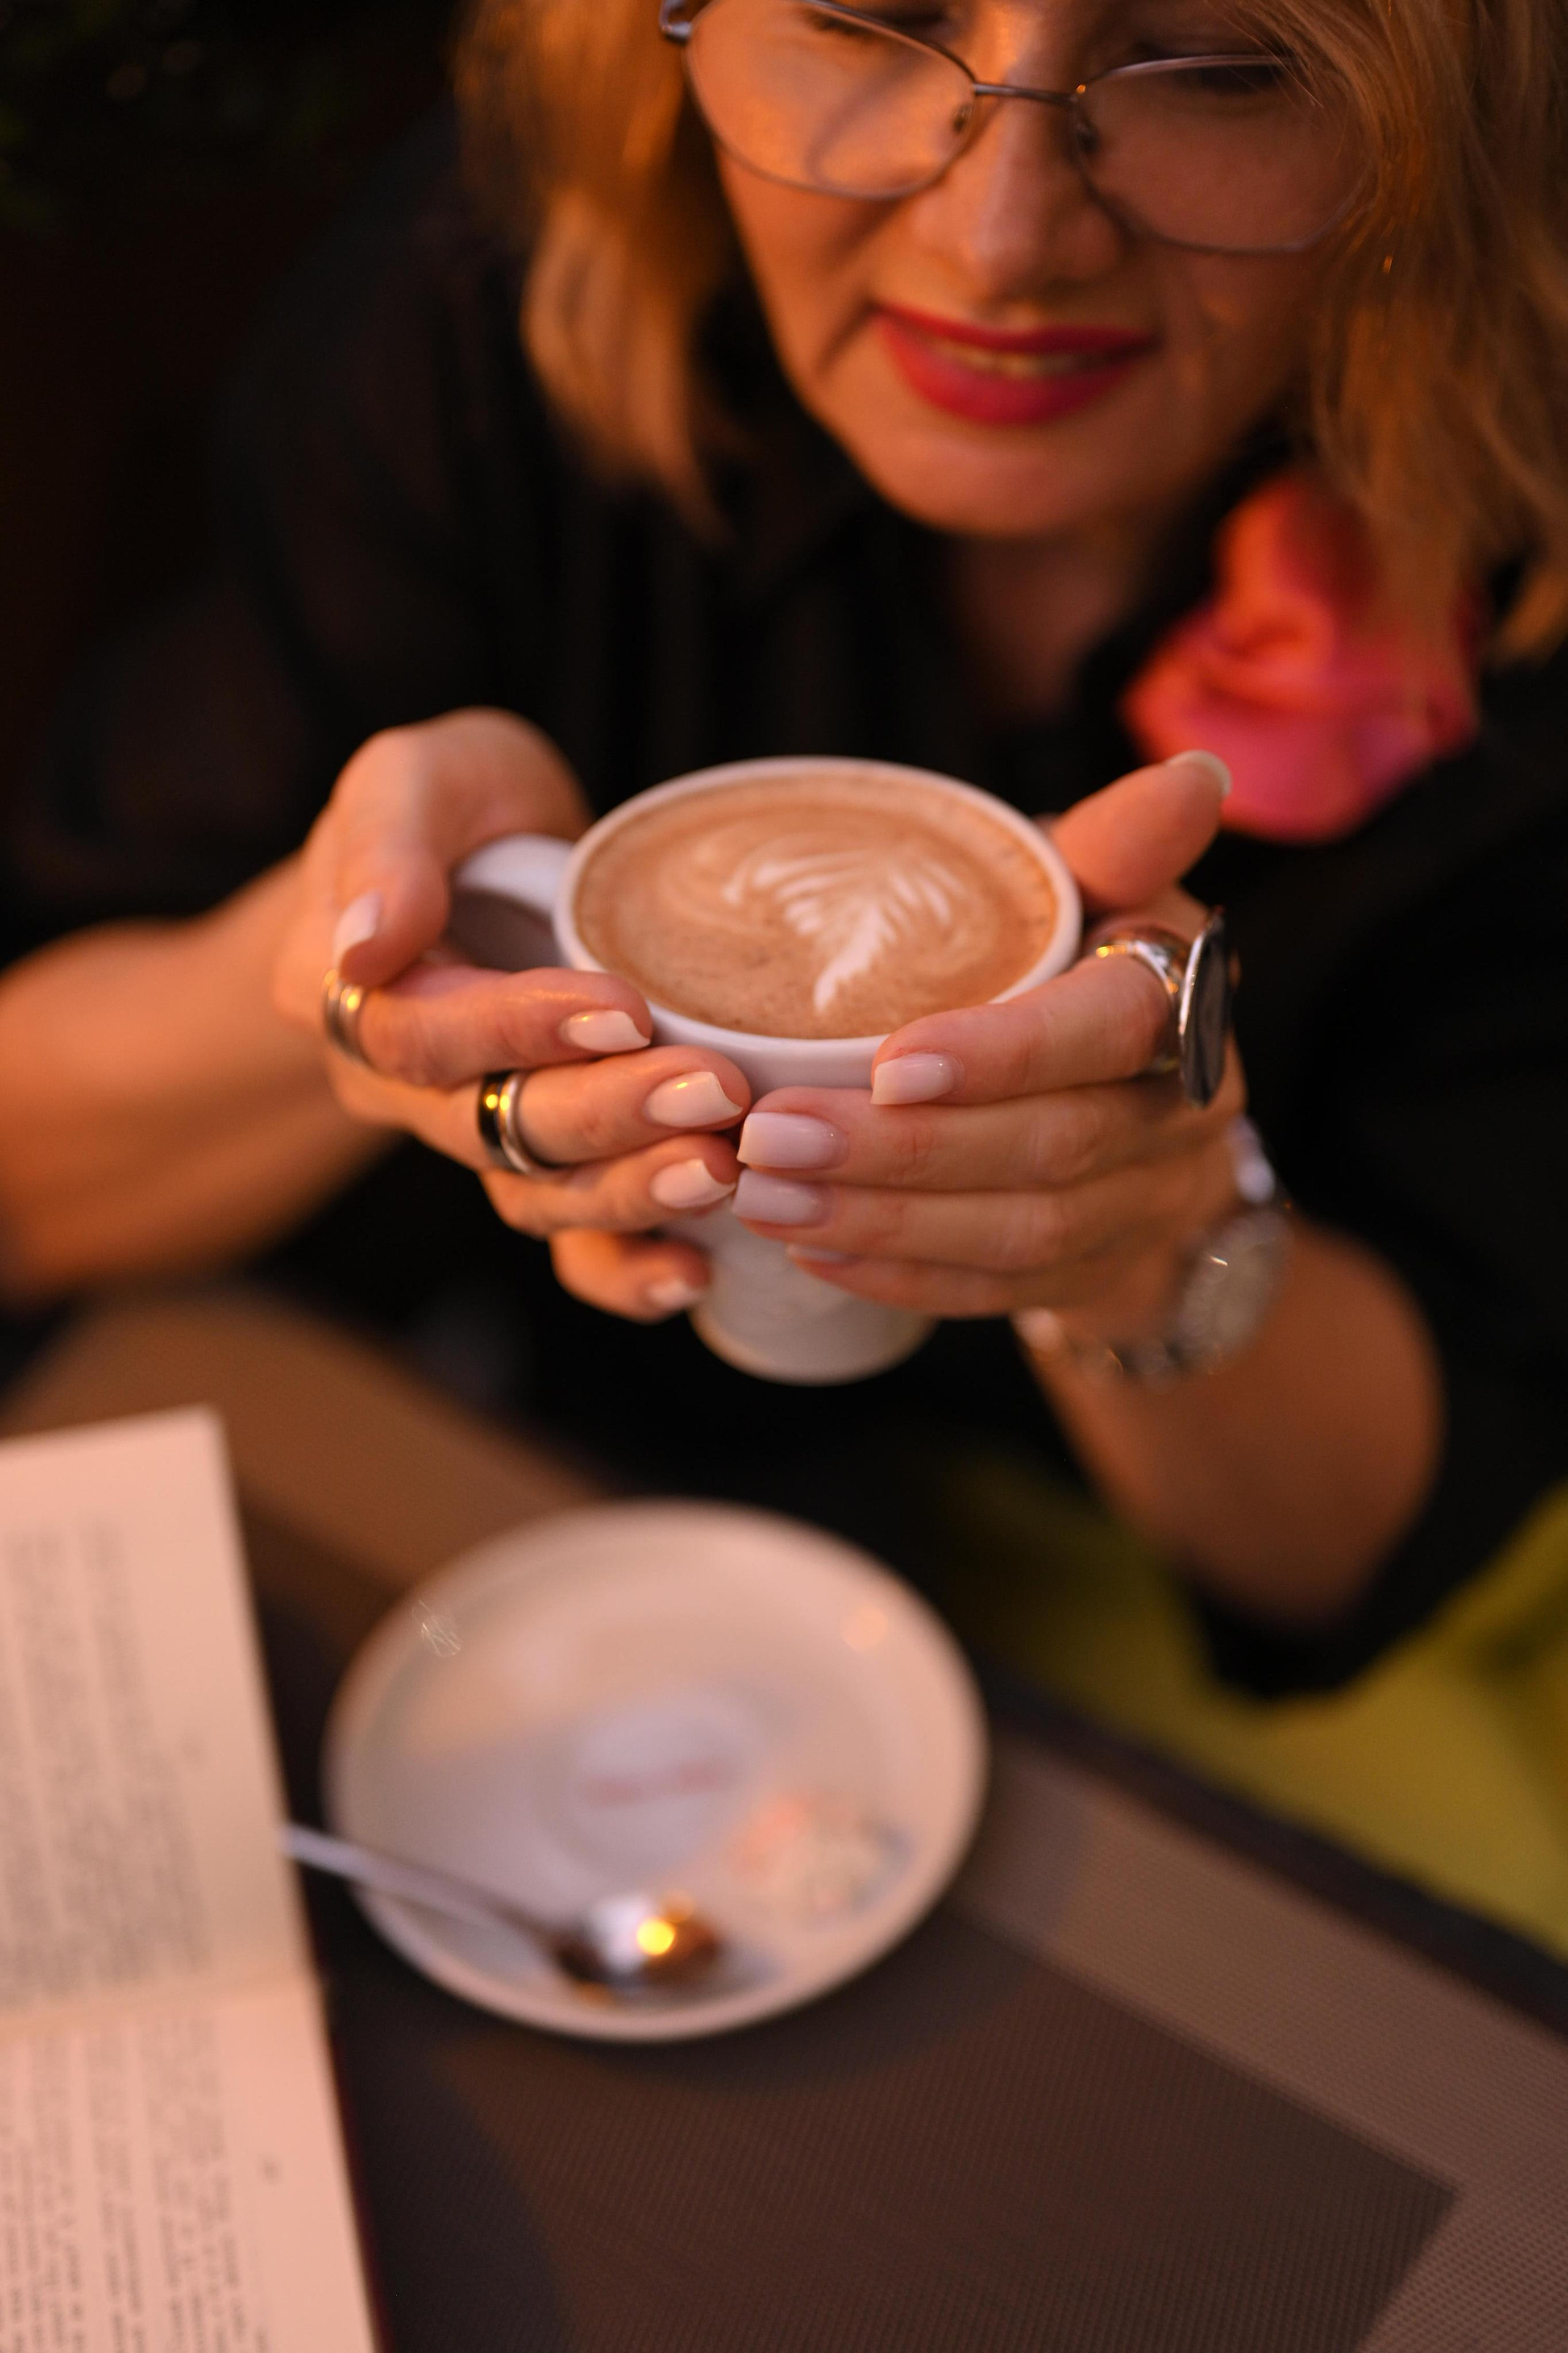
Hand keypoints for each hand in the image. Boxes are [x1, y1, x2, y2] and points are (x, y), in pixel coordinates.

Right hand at [272, 709, 749, 1320]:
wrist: (481, 862)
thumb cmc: (455, 808)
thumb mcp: (416, 776)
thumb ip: (387, 838)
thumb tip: (364, 944)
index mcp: (347, 991)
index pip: (421, 1033)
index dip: (520, 1028)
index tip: (625, 1004)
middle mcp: (397, 1086)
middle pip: (488, 1126)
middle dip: (606, 1115)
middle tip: (714, 1089)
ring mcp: (470, 1136)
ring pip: (535, 1193)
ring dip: (631, 1190)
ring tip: (722, 1168)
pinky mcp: (541, 1167)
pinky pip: (566, 1248)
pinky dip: (624, 1273)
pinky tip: (694, 1274)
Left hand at [731, 755, 1245, 1336]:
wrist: (1146, 1110)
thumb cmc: (1083, 970)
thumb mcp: (1100, 895)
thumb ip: (1117, 845)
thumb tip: (1195, 776)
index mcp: (1177, 1000)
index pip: (1105, 1030)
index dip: (1004, 1054)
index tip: (884, 1062)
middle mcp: (1180, 1111)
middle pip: (1048, 1145)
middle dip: (901, 1151)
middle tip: (768, 1139)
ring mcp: (1144, 1203)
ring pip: (1019, 1232)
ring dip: (885, 1221)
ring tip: (765, 1200)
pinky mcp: (1097, 1272)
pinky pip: (999, 1291)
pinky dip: (903, 1278)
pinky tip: (812, 1254)